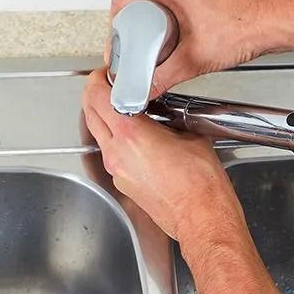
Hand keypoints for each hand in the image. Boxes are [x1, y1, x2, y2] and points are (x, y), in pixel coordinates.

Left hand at [82, 68, 245, 245]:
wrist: (202, 218)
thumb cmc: (201, 184)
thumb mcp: (190, 136)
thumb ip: (169, 119)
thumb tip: (164, 114)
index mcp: (131, 134)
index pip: (98, 96)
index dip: (99, 80)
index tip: (108, 75)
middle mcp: (117, 153)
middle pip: (91, 114)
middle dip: (96, 96)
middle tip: (109, 87)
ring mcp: (117, 171)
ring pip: (100, 136)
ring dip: (106, 119)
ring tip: (126, 112)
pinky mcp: (123, 184)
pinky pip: (113, 155)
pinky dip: (118, 142)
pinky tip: (138, 140)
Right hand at [106, 0, 285, 98]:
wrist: (277, 21)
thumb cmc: (247, 27)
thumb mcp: (194, 59)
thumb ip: (164, 78)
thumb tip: (146, 91)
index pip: (124, 1)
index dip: (114, 27)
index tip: (116, 48)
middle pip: (139, 1)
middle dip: (131, 28)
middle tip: (131, 51)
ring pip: (159, 2)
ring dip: (151, 24)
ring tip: (153, 48)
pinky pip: (178, 4)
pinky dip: (170, 21)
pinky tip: (178, 40)